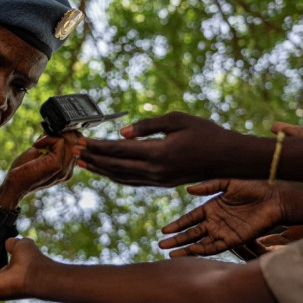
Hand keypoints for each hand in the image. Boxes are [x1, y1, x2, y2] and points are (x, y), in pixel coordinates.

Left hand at [0, 131, 80, 207]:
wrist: (13, 185)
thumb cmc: (23, 171)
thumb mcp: (39, 153)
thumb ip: (50, 144)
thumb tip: (55, 128)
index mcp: (66, 169)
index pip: (77, 146)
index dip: (67, 135)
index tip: (52, 132)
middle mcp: (68, 171)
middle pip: (76, 142)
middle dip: (62, 132)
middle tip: (45, 133)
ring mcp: (64, 169)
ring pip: (71, 141)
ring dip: (55, 134)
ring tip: (40, 141)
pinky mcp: (57, 165)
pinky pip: (60, 141)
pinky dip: (47, 138)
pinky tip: (36, 146)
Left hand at [74, 112, 240, 186]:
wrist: (228, 158)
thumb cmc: (206, 133)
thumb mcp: (177, 119)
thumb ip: (147, 125)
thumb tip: (121, 132)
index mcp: (157, 154)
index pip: (118, 150)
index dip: (97, 146)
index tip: (81, 141)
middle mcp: (155, 171)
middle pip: (115, 166)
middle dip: (93, 159)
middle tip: (74, 151)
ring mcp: (158, 180)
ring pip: (122, 177)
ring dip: (101, 170)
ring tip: (84, 164)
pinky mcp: (162, 183)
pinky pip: (133, 182)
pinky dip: (116, 177)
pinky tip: (107, 172)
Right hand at [159, 179, 284, 256]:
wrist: (275, 197)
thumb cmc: (254, 186)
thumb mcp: (228, 182)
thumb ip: (209, 186)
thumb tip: (188, 190)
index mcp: (212, 208)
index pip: (190, 219)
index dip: (177, 225)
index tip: (164, 231)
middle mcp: (215, 222)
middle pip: (191, 233)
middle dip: (176, 240)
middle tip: (161, 245)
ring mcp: (224, 231)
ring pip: (201, 243)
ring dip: (186, 249)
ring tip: (171, 255)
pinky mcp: (235, 239)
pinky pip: (216, 247)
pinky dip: (204, 250)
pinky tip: (193, 251)